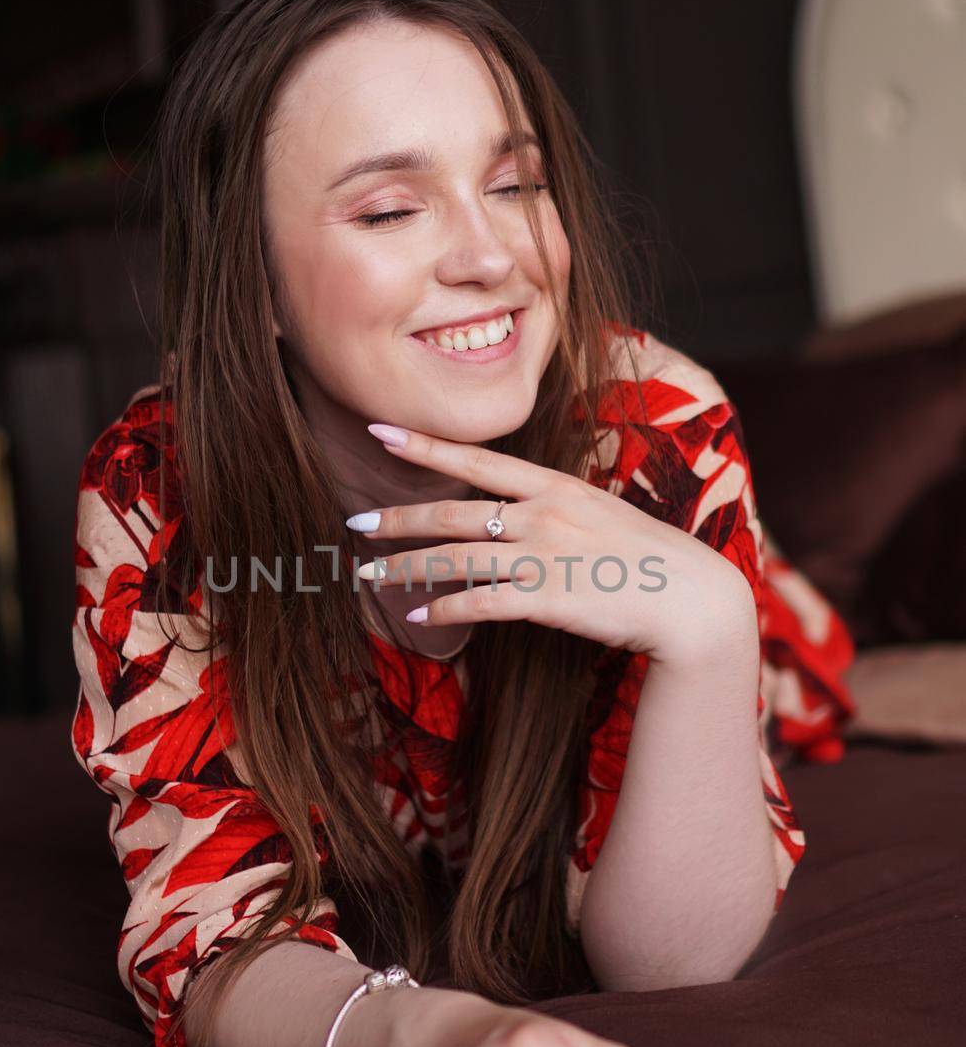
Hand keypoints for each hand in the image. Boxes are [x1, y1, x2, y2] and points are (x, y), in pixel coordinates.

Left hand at [354, 423, 750, 665]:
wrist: (690, 599)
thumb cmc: (647, 560)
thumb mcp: (600, 515)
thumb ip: (554, 511)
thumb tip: (513, 519)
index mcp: (555, 487)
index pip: (477, 459)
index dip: (424, 445)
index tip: (379, 431)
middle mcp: (542, 514)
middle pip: (452, 511)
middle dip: (397, 517)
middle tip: (356, 522)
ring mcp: (543, 556)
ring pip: (455, 557)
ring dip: (405, 566)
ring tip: (369, 573)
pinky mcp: (547, 598)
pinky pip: (480, 602)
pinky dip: (444, 607)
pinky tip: (418, 615)